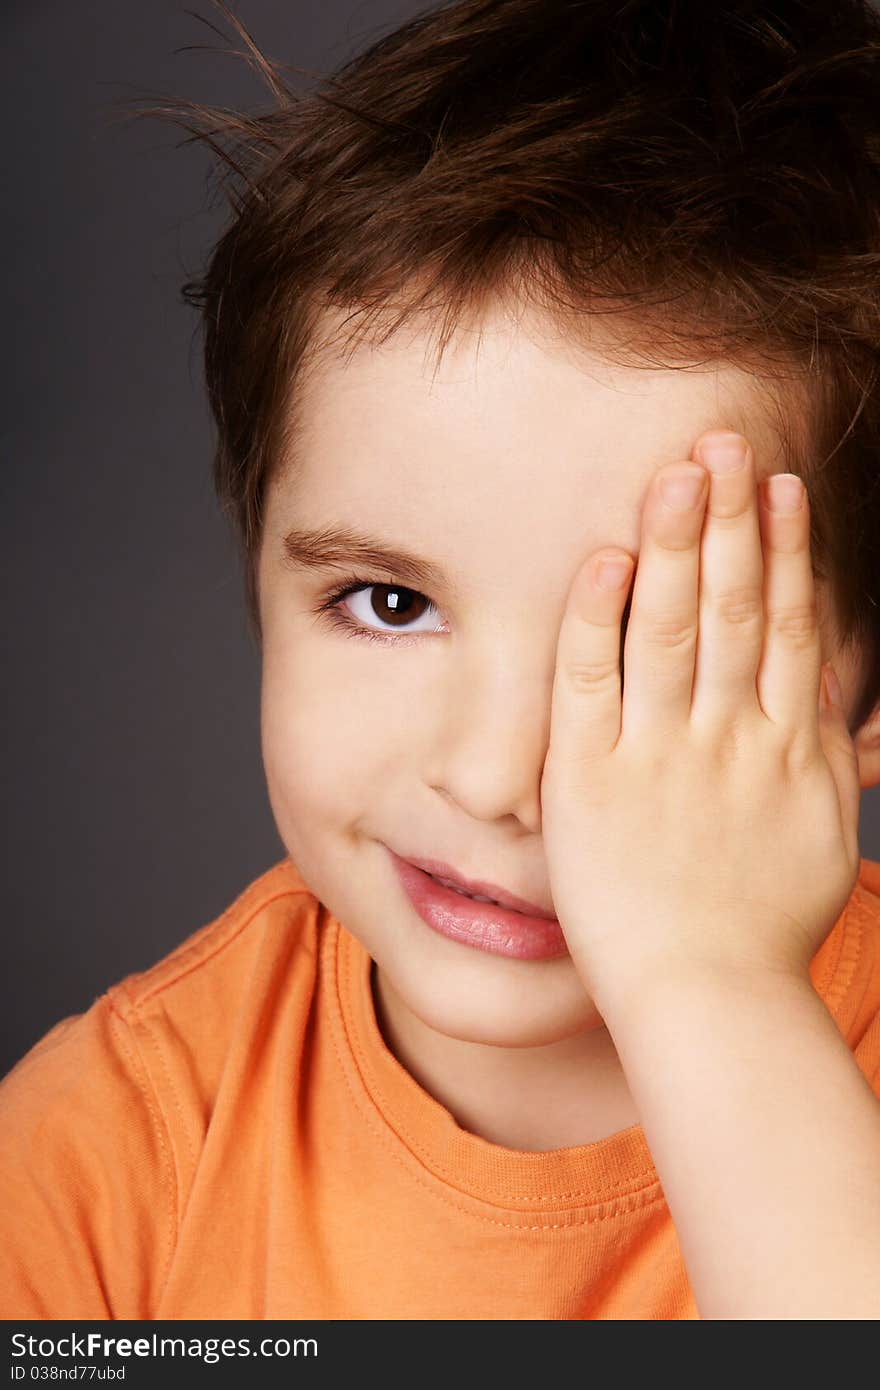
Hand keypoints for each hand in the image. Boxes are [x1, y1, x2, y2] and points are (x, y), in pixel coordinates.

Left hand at [540, 430, 861, 1013]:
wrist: (712, 1003)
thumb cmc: (764, 931)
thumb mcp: (822, 835)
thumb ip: (831, 761)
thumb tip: (845, 708)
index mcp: (786, 747)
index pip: (786, 627)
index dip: (785, 553)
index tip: (781, 489)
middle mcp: (729, 738)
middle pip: (735, 609)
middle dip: (731, 521)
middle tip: (725, 441)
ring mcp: (660, 756)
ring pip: (673, 629)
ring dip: (678, 544)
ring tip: (679, 471)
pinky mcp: (591, 781)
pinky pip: (591, 685)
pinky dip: (596, 619)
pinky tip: (603, 558)